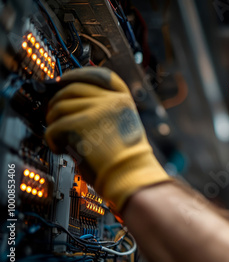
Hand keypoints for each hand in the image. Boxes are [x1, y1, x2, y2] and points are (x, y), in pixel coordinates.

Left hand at [45, 67, 169, 210]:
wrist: (131, 175)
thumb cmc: (125, 159)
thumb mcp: (120, 126)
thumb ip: (101, 112)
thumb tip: (69, 105)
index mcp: (123, 100)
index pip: (99, 76)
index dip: (79, 75)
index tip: (65, 80)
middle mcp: (111, 100)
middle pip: (72, 89)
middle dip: (57, 102)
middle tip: (54, 118)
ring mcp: (97, 110)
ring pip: (59, 106)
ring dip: (53, 123)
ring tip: (60, 139)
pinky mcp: (81, 124)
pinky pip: (54, 126)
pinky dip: (52, 139)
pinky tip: (61, 149)